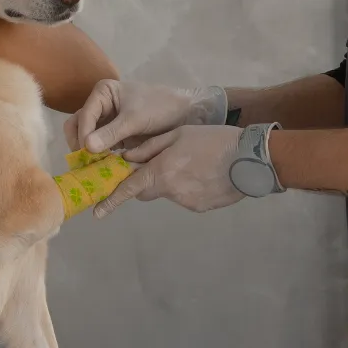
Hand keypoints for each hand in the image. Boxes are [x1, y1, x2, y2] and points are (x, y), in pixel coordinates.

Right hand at [65, 80, 228, 153]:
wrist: (184, 114)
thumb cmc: (160, 108)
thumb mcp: (134, 119)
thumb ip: (111, 133)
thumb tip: (87, 147)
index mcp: (103, 93)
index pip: (84, 115)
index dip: (84, 134)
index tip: (88, 152)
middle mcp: (100, 105)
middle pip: (78, 125)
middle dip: (80, 143)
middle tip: (85, 162)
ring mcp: (106, 121)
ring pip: (87, 137)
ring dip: (88, 152)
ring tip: (92, 167)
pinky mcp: (114, 135)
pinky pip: (100, 146)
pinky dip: (99, 157)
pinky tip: (102, 169)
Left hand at [91, 125, 244, 218]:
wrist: (250, 159)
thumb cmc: (214, 140)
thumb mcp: (178, 134)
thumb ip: (149, 148)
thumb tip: (126, 158)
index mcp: (161, 170)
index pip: (129, 188)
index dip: (112, 201)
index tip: (98, 213)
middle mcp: (170, 190)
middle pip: (147, 191)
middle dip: (147, 181)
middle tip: (162, 165)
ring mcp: (186, 202)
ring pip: (169, 193)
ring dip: (173, 181)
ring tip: (195, 164)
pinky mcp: (200, 208)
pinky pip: (186, 198)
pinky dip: (189, 188)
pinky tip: (206, 174)